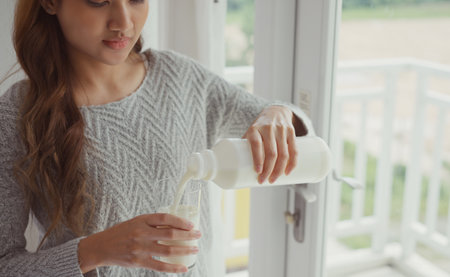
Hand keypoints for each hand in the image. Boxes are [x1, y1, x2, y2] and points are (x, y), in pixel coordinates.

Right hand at [77, 213, 201, 273]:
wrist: (101, 247)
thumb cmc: (122, 232)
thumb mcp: (136, 222)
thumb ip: (153, 223)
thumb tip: (176, 225)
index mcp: (142, 220)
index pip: (165, 218)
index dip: (181, 221)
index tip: (192, 225)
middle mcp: (141, 233)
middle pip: (170, 234)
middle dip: (187, 235)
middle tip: (198, 235)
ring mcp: (140, 248)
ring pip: (168, 250)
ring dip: (184, 250)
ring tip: (194, 249)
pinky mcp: (139, 262)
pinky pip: (160, 266)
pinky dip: (173, 267)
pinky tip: (183, 267)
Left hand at [242, 106, 298, 183]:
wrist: (276, 111)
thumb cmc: (259, 127)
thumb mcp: (251, 132)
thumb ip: (246, 146)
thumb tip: (237, 167)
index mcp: (255, 129)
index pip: (256, 144)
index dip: (258, 159)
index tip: (257, 172)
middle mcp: (268, 128)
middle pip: (271, 152)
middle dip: (268, 170)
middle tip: (263, 180)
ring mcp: (281, 130)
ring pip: (283, 154)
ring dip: (279, 170)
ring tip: (273, 179)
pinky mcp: (291, 132)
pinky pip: (294, 150)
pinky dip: (292, 163)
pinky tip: (287, 172)